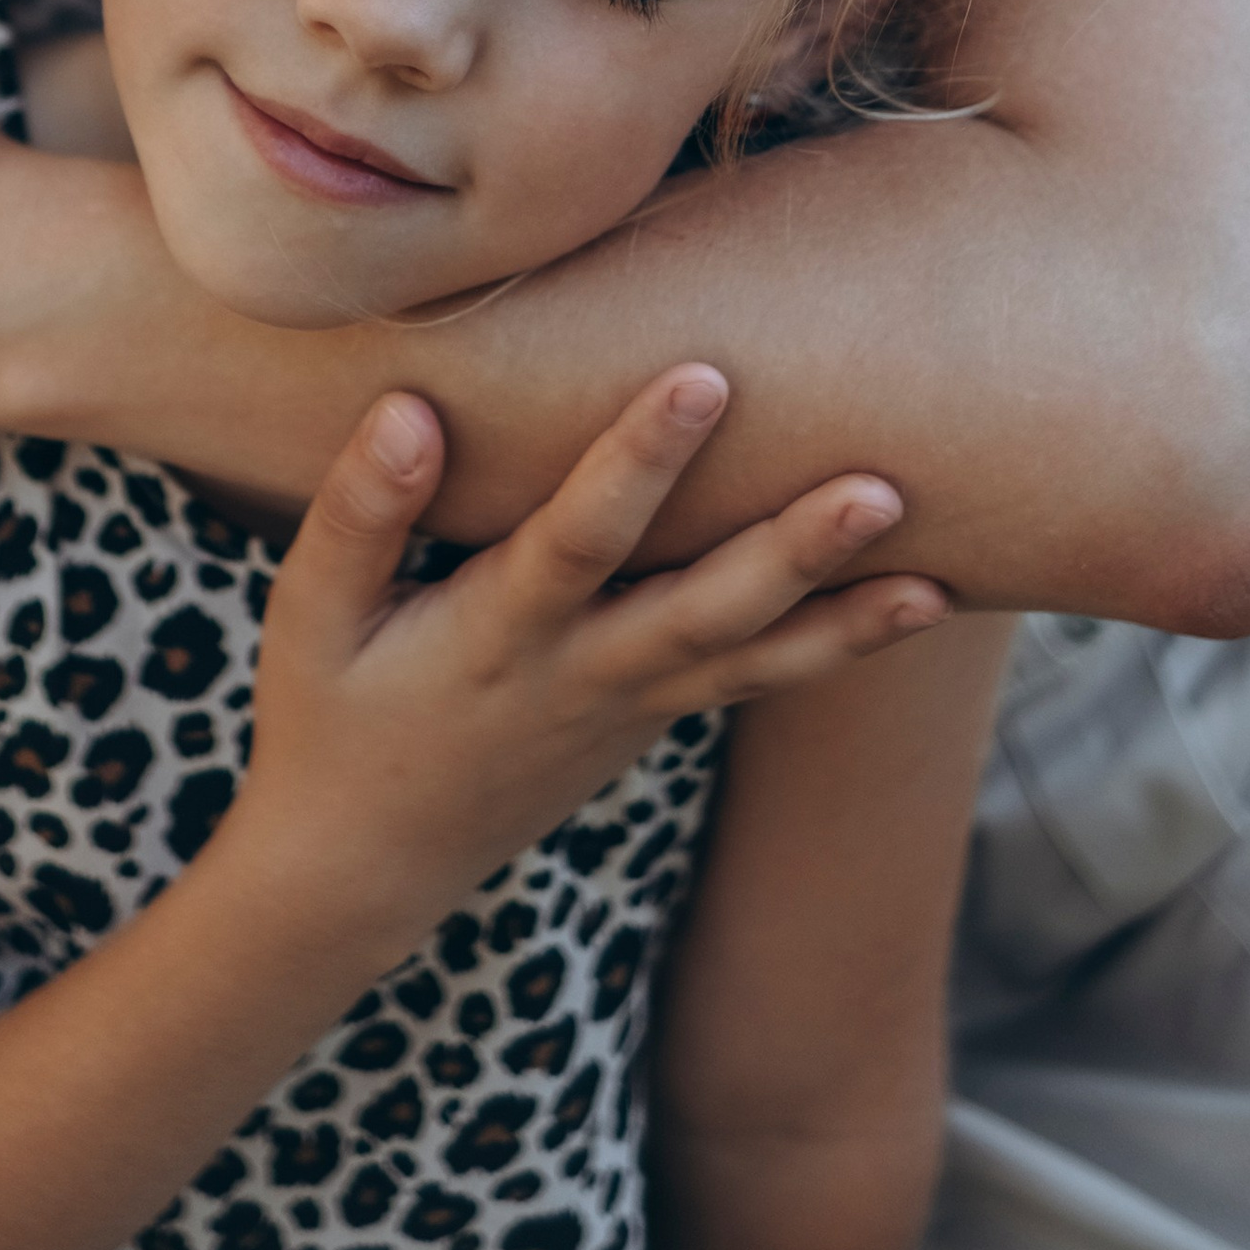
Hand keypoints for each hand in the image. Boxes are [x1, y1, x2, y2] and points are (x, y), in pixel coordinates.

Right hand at [236, 367, 943, 946]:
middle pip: (703, 611)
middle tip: (879, 487)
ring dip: (847, 617)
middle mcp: (582, 675)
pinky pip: (758, 679)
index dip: (639, 463)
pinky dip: (836, 646)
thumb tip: (411, 410)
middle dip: (790, 551)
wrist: (363, 870)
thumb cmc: (328, 720)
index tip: (703, 379)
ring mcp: (630, 708)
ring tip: (941, 576)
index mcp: (497, 636)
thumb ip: (359, 515)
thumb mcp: (309, 621)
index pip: (579, 539)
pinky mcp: (655, 719)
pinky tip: (920, 603)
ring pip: (754, 660)